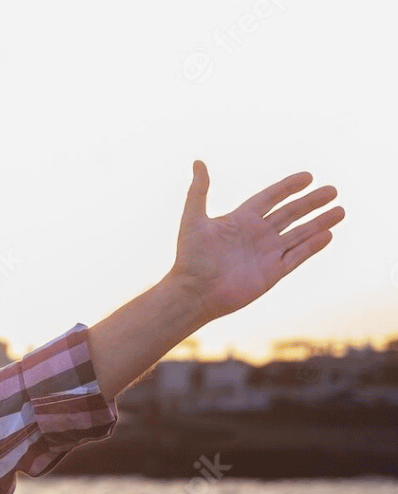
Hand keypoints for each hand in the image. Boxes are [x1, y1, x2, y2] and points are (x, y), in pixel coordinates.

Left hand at [168, 160, 344, 323]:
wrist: (193, 293)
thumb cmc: (190, 258)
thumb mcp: (193, 220)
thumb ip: (199, 191)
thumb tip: (198, 162)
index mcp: (240, 220)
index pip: (270, 198)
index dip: (288, 187)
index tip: (308, 176)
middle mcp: (256, 235)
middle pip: (290, 213)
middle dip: (311, 202)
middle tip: (332, 190)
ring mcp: (266, 254)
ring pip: (299, 234)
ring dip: (319, 223)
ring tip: (340, 211)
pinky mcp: (272, 273)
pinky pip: (297, 257)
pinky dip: (312, 246)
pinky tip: (328, 235)